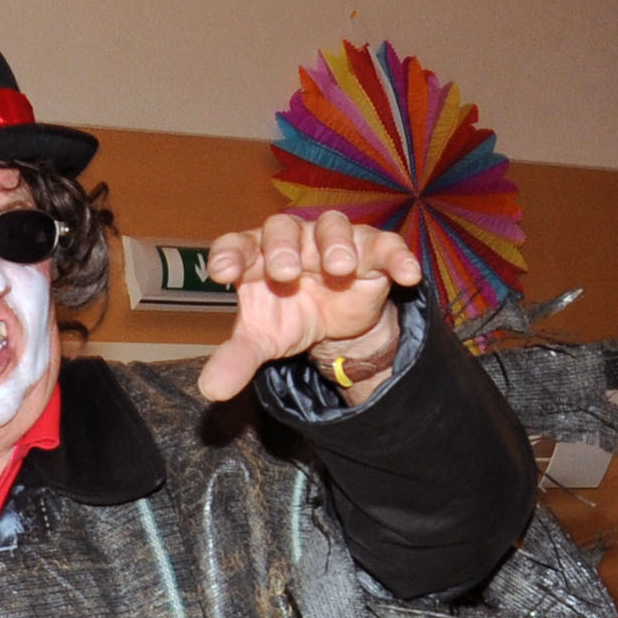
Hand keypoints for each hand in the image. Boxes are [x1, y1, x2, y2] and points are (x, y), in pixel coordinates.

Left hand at [197, 210, 422, 402]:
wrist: (333, 324)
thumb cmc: (287, 316)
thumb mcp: (262, 340)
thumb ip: (237, 359)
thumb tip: (211, 390)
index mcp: (256, 256)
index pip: (236, 245)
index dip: (229, 254)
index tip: (221, 272)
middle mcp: (291, 240)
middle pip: (283, 229)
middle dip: (283, 247)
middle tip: (285, 272)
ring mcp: (331, 241)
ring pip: (332, 227)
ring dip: (335, 244)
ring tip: (339, 268)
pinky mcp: (370, 251)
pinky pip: (385, 246)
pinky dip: (397, 256)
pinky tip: (407, 274)